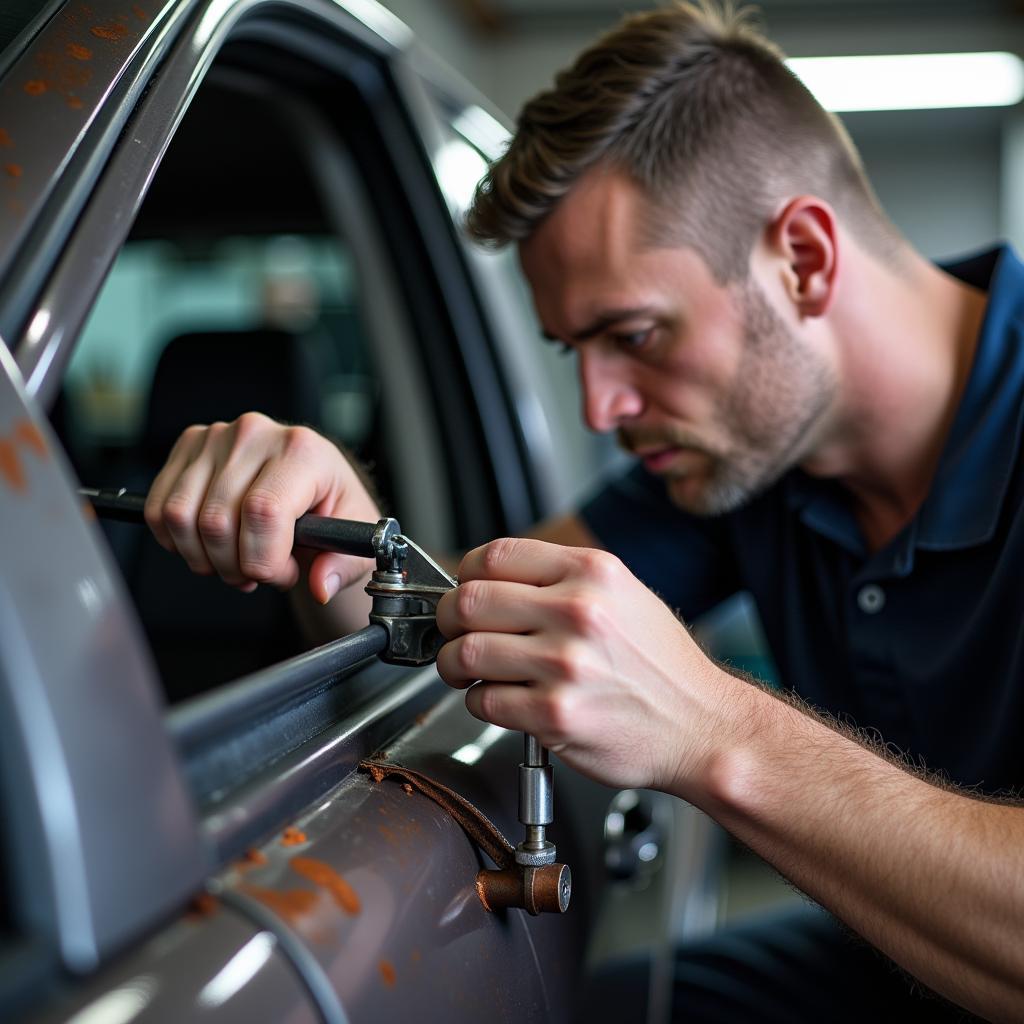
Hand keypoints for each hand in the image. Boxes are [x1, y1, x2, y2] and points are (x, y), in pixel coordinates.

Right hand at [144, 412, 379, 605]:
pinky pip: (161, 508)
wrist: (313, 484)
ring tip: (235, 560)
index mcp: (303, 450)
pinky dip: (178, 541)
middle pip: (217, 521)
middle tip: (259, 572)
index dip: (264, 560)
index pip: (263, 511)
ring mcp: (217, 436)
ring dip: (204, 558)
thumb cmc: (332, 508)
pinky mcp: (189, 445)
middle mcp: (257, 434)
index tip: (279, 574)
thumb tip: (321, 585)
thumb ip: (341, 566)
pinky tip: (209, 545)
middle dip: (235, 567)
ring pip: (181, 517)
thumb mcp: (352, 539)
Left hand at [435, 538, 729, 792]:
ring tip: (464, 669)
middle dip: (447, 618)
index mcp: (592, 573)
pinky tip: (497, 700)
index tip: (464, 587)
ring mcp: (565, 664)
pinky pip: (484, 700)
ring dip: (452, 663)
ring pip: (466, 651)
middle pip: (470, 600)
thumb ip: (564, 580)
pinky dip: (478, 701)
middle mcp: (578, 611)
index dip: (466, 573)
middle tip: (452, 631)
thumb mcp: (625, 595)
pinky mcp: (555, 715)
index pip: (495, 555)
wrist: (701, 726)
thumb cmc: (663, 667)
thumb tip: (495, 580)